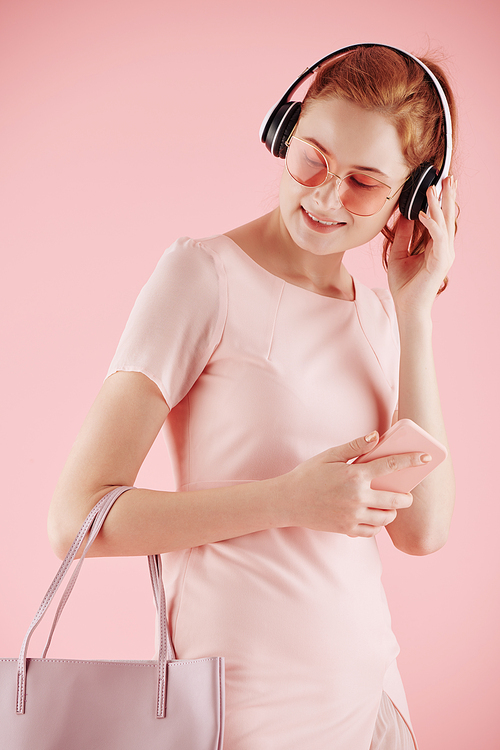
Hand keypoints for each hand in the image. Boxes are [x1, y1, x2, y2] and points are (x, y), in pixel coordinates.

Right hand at [286, 432, 428, 537]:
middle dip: (406, 496)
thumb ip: (354, 447)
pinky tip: (374, 517)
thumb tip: (376, 436)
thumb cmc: (308, 475)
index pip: (390, 466)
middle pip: (396, 499)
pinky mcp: (347, 529)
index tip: (425, 457)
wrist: (288, 501)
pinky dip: (378, 525)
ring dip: (392, 511)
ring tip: (389, 506)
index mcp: (354, 475)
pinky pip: (373, 531)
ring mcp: (353, 516)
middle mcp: (357, 497)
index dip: (411, 460)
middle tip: (405, 493)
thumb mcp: (329, 456)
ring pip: (387, 517)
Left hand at [388, 176, 457, 314]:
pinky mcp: (440, 261)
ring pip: (444, 223)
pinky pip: (438, 237)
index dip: (438, 201)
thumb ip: (402, 235)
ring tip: (434, 187)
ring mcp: (444, 254)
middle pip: (447, 217)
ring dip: (439, 204)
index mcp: (435, 245)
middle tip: (447, 176)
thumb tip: (404, 215)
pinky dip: (431, 224)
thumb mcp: (397, 254)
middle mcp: (443, 248)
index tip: (435, 183)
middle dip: (447, 196)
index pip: (440, 218)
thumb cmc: (403, 285)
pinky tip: (422, 214)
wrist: (406, 308)